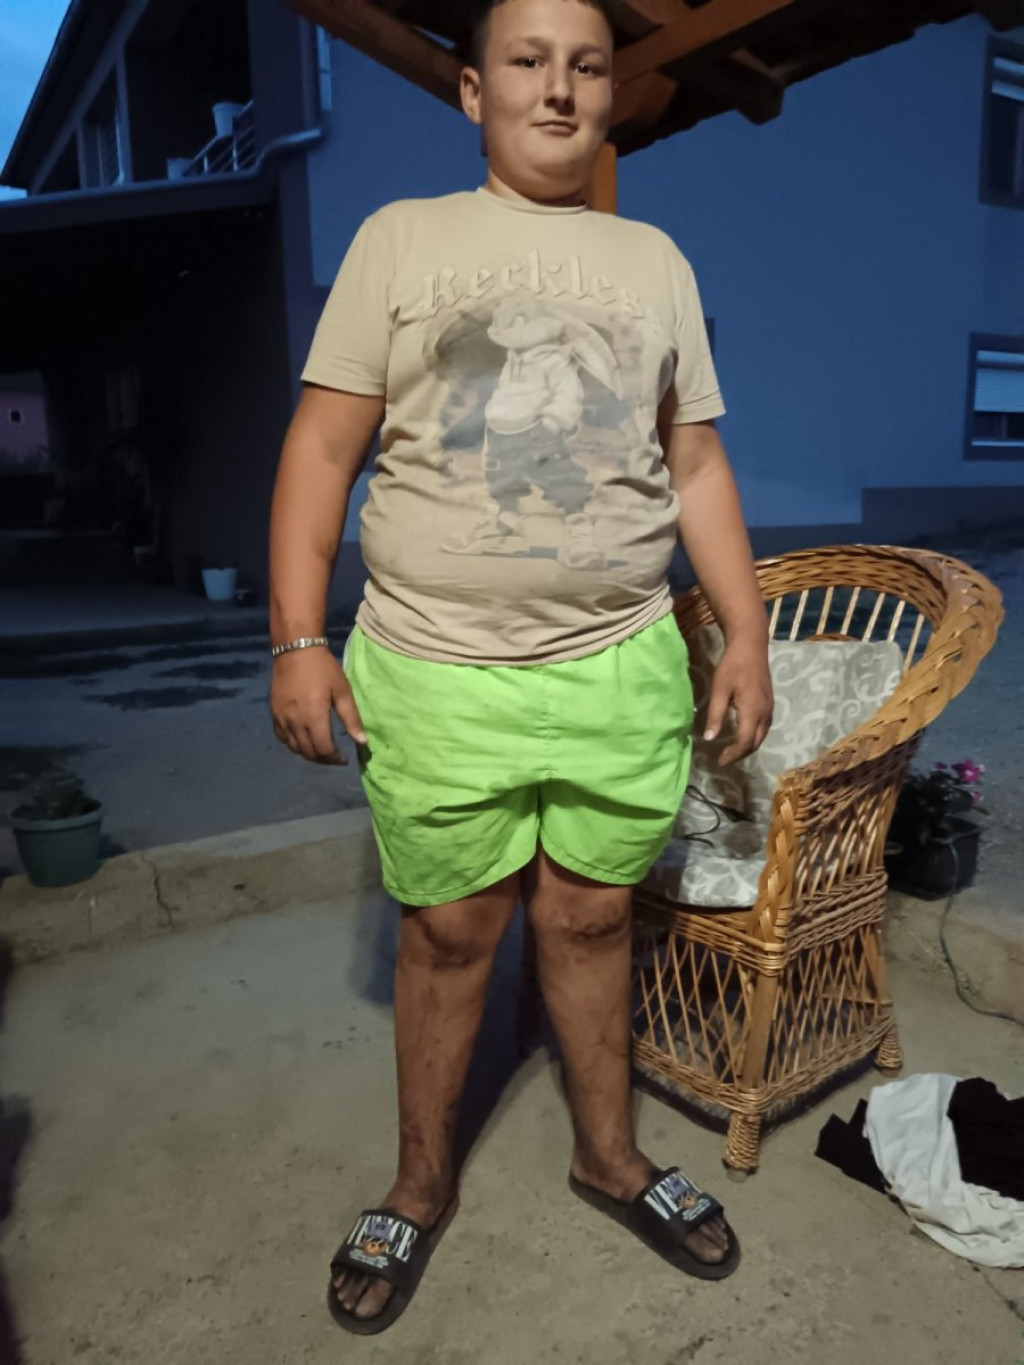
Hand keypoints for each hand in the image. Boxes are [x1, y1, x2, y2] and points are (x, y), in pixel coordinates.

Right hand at [270, 648, 366, 765]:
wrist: (295, 650)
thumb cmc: (323, 668)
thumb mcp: (342, 691)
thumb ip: (351, 718)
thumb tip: (362, 742)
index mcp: (314, 717)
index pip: (324, 749)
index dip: (334, 759)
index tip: (344, 759)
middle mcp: (295, 722)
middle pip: (308, 752)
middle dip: (323, 759)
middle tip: (334, 757)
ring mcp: (281, 719)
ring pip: (294, 747)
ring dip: (308, 753)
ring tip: (321, 751)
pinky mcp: (274, 713)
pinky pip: (282, 737)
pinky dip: (293, 744)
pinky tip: (302, 740)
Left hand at [703, 636, 773, 765]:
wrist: (751, 645)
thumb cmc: (732, 666)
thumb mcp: (719, 690)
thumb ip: (715, 715)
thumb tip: (709, 739)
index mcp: (753, 711)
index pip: (745, 742)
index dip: (733, 754)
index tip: (719, 761)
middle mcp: (765, 713)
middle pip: (756, 742)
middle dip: (741, 753)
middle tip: (724, 758)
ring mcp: (770, 707)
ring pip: (762, 735)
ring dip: (748, 746)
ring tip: (732, 749)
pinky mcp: (769, 702)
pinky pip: (764, 726)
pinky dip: (753, 735)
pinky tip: (742, 732)